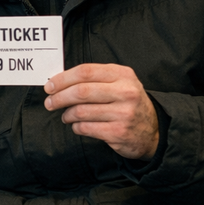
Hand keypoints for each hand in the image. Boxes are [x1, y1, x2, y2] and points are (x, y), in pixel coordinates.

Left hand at [44, 63, 159, 159]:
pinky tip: (77, 125)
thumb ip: (94, 78)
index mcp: (122, 75)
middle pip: (80, 91)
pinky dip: (76, 127)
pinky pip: (85, 128)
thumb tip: (58, 81)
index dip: (62, 79)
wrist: (154, 130)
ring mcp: (123, 113)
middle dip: (58, 98)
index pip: (85, 72)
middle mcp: (125, 92)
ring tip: (66, 116)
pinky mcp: (119, 132)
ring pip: (80, 111)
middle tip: (49, 103)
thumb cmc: (127, 102)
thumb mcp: (119, 82)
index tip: (49, 86)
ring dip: (66, 114)